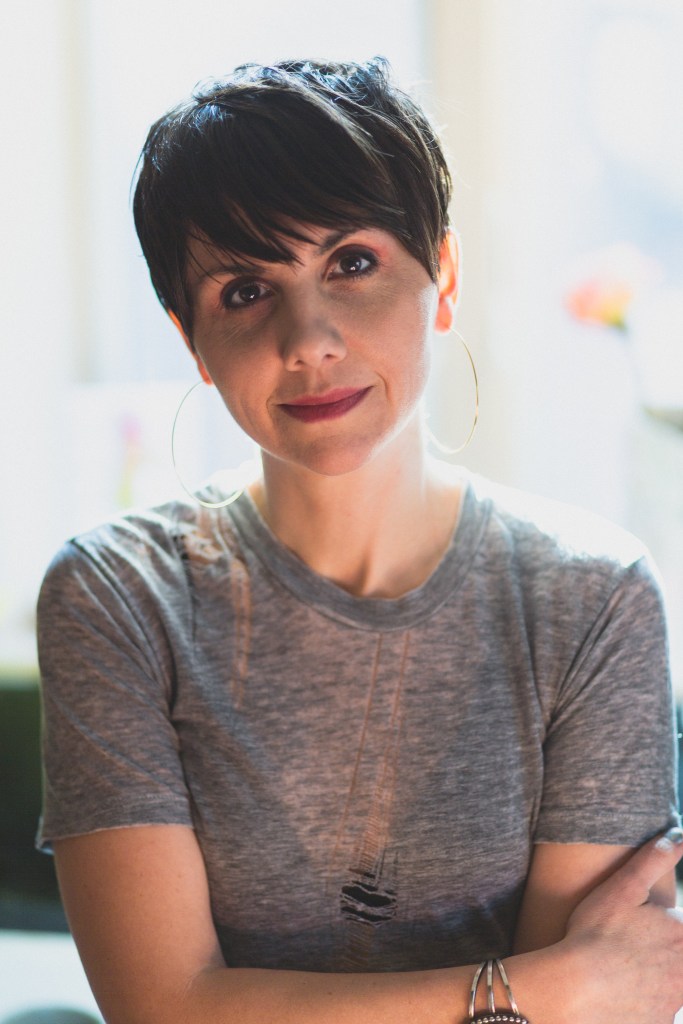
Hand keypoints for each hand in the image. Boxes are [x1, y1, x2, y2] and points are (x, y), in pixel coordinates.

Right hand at [563, 827, 682, 1022]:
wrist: (573, 989)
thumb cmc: (595, 934)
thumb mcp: (622, 888)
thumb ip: (653, 860)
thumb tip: (678, 835)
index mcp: (682, 935)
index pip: (679, 928)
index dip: (662, 927)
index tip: (636, 930)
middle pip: (675, 958)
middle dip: (659, 954)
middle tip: (626, 951)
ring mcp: (673, 1004)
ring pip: (669, 987)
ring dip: (650, 979)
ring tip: (618, 974)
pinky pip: (653, 1012)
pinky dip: (639, 1004)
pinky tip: (616, 997)